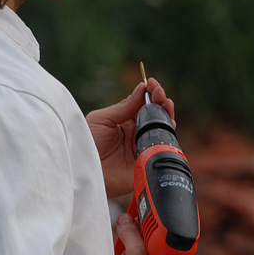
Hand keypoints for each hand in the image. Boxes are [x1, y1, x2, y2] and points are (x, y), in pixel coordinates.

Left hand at [86, 77, 174, 198]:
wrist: (85, 170)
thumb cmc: (87, 144)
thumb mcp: (101, 119)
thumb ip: (122, 107)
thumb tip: (141, 89)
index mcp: (125, 120)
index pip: (143, 103)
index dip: (150, 92)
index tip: (153, 84)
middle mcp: (136, 131)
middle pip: (156, 113)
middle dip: (161, 100)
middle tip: (160, 94)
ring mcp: (143, 145)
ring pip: (162, 128)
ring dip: (167, 114)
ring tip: (166, 104)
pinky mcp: (148, 160)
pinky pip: (162, 147)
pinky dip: (168, 135)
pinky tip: (168, 124)